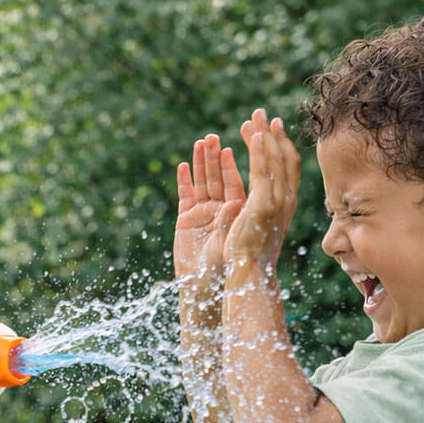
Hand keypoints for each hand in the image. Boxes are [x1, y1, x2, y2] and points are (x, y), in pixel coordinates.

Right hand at [174, 133, 245, 281]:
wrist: (206, 287)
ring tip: (201, 142)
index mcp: (240, 212)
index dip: (238, 160)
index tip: (236, 143)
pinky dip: (184, 181)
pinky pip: (185, 196)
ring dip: (202, 162)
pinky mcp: (186, 220)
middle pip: (219, 176)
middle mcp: (223, 209)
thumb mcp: (232, 239)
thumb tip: (234, 201)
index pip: (240, 180)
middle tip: (214, 136)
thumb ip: (232, 219)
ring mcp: (203, 213)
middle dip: (216, 156)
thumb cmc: (225, 265)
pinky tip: (183, 166)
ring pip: (203, 181)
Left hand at [224, 108, 301, 271]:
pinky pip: (263, 173)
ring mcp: (277, 202)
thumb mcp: (258, 225)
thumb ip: (258, 207)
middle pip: (284, 157)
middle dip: (273, 133)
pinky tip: (256, 135)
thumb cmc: (251, 253)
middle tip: (261, 113)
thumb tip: (247, 197)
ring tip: (255, 116)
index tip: (272, 127)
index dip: (281, 144)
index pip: (288, 167)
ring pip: (275, 160)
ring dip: (266, 136)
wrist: (251, 272)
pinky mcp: (263, 205)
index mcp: (285, 203)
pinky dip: (261, 152)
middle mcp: (286, 200)